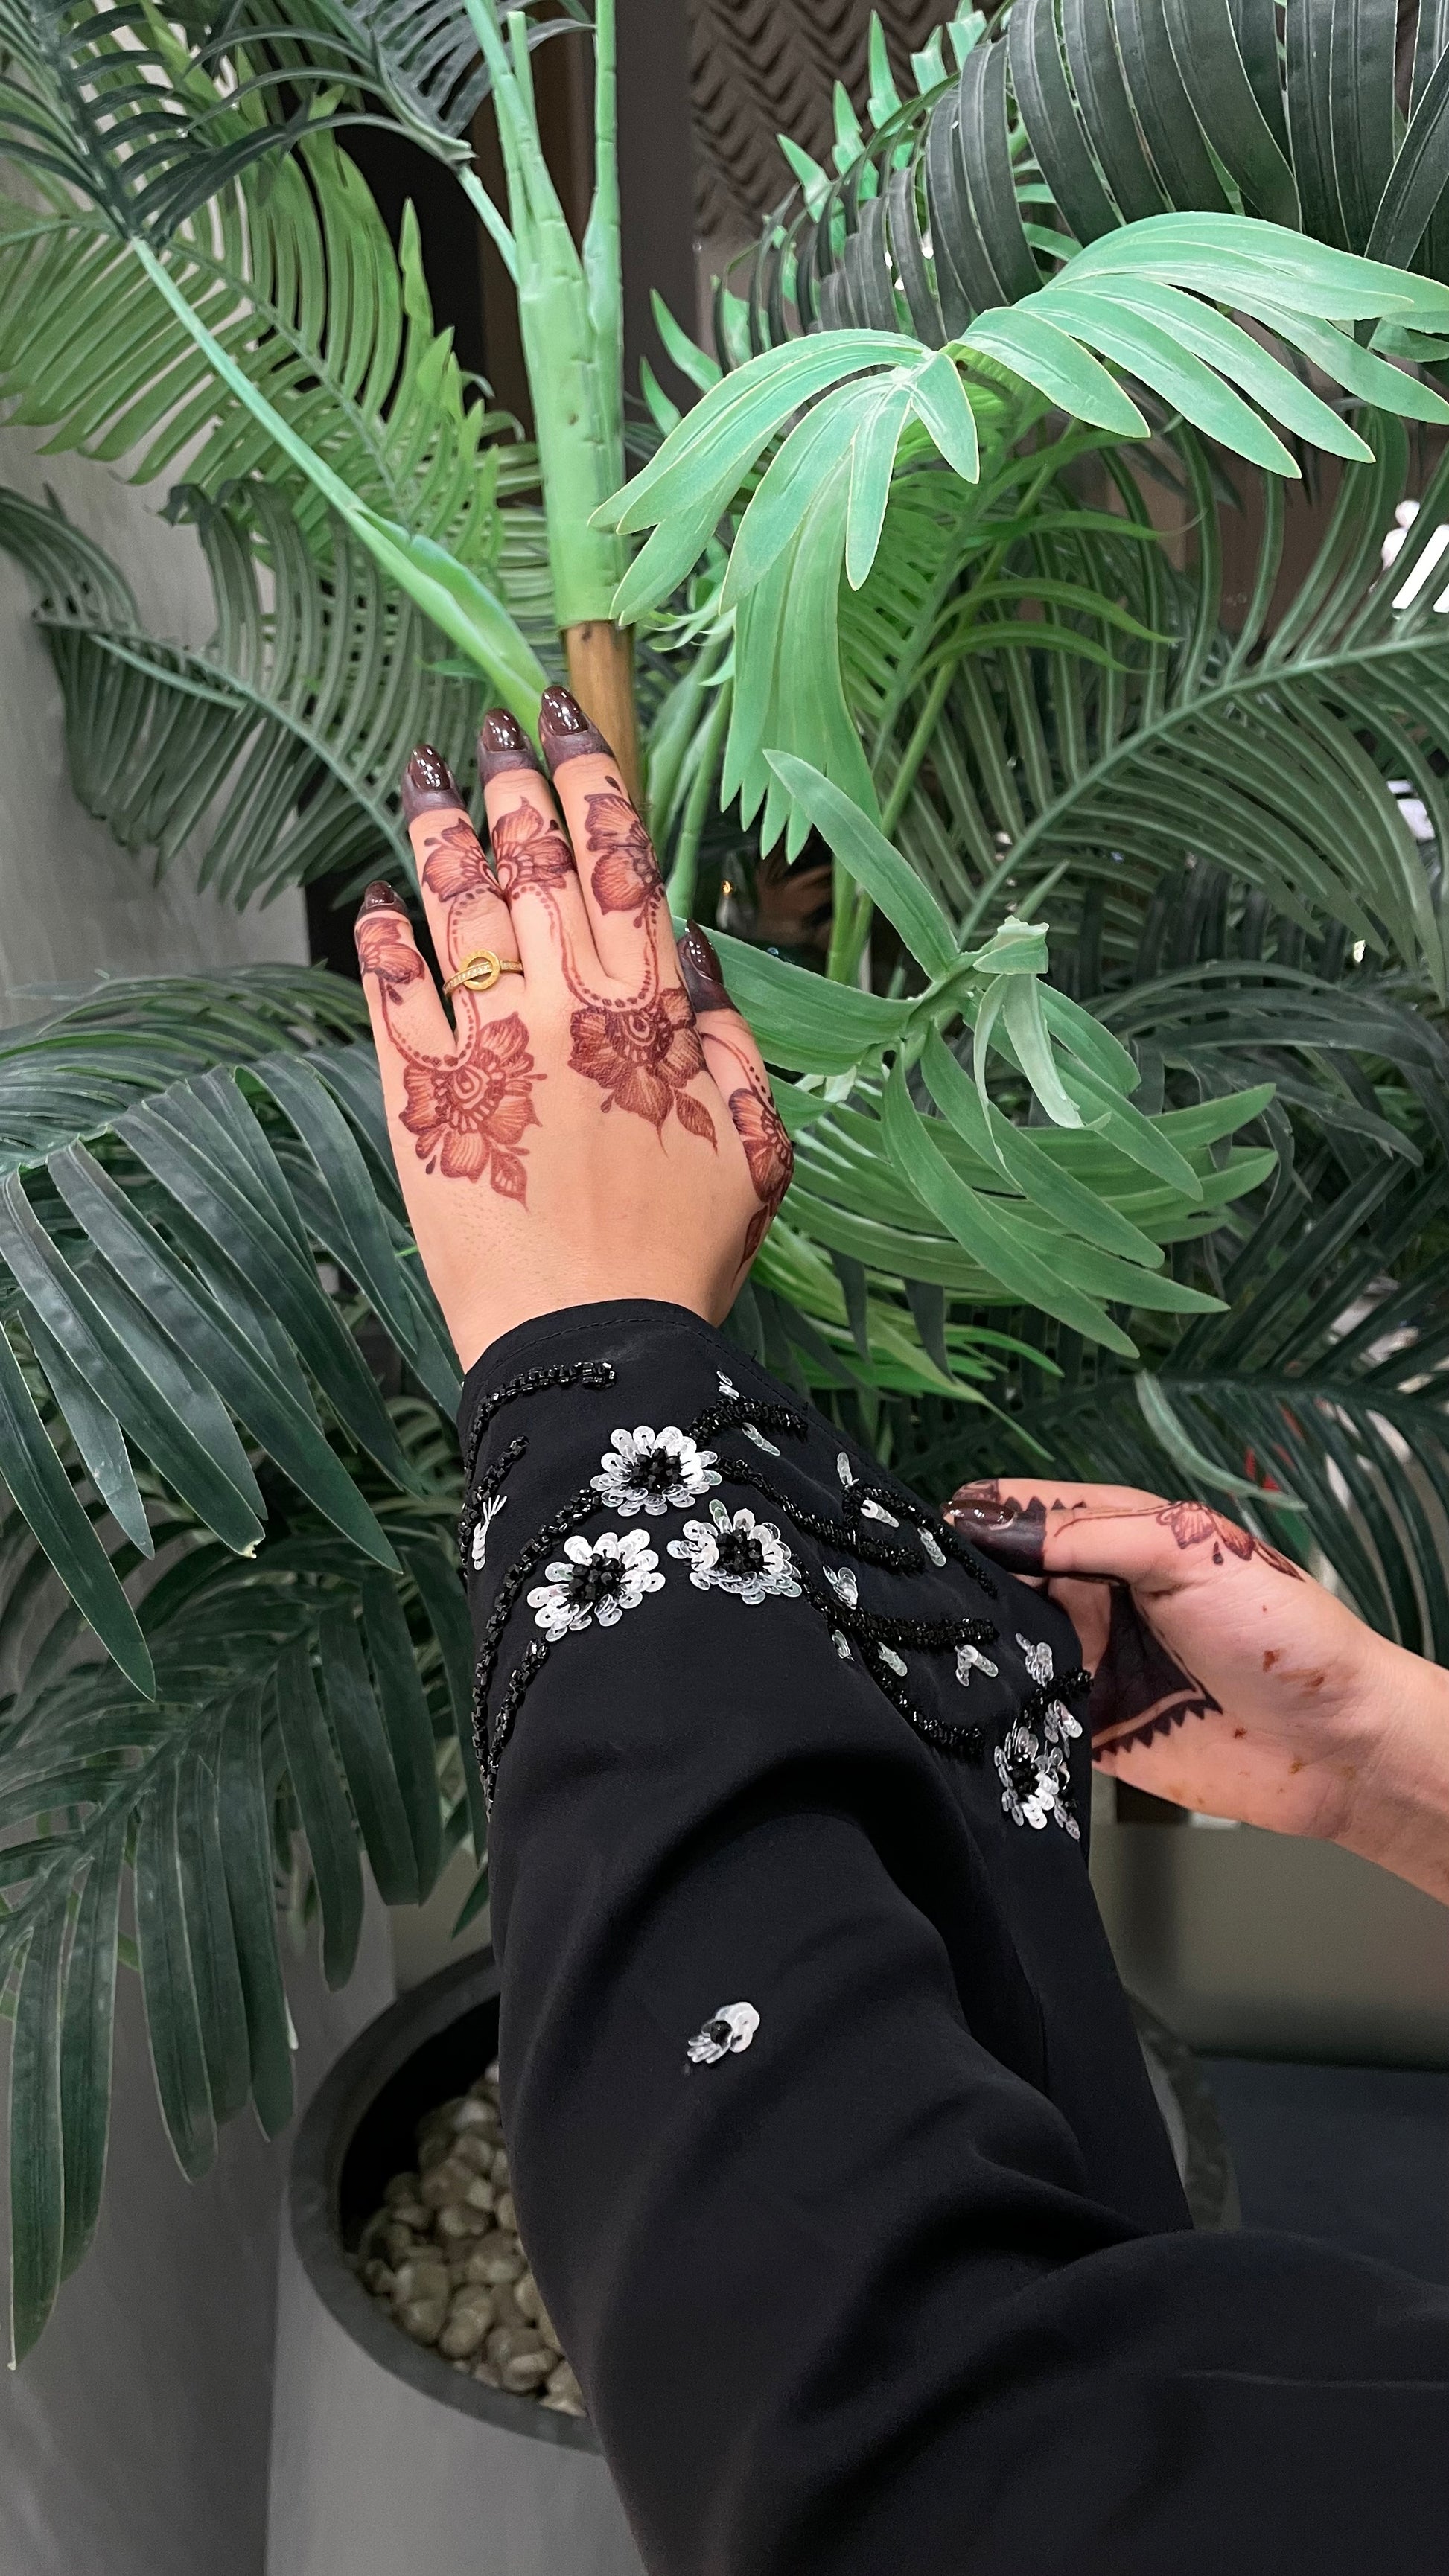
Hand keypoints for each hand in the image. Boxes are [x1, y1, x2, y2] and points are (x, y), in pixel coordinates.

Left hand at [354, 691, 792, 1371]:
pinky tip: (376, 902)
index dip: (589, 775)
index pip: (617, 857)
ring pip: (454, 904)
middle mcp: (564, 1005)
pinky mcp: (421, 1094)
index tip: (565, 719)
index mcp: (650, 1009)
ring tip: (423, 778)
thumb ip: (726, 1041)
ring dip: (436, 829)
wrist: (590, 1341)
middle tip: (490, 730)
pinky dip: (382, 938)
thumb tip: (688, 951)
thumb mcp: (751, 1147)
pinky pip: (391, 993)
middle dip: (510, 780)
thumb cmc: (682, 1254)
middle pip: (530, 859)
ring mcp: (485, 1043)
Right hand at [946, 1477, 1448, 1901]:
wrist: (1334, 1748)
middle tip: (919, 1591)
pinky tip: (969, 1696)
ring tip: (931, 1641)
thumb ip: (1092, 1534)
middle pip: (1003, 1579)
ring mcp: (1088, 1660)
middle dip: (963, 1582)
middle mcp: (1095, 1594)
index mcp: (1119, 1537)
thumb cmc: (1285, 1635)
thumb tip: (998, 1526)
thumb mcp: (1191, 1552)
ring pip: (1004, 1643)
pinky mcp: (1084, 1726)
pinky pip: (1022, 1710)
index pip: (1028, 1515)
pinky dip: (995, 1705)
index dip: (980, 1518)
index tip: (931, 1529)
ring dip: (974, 1643)